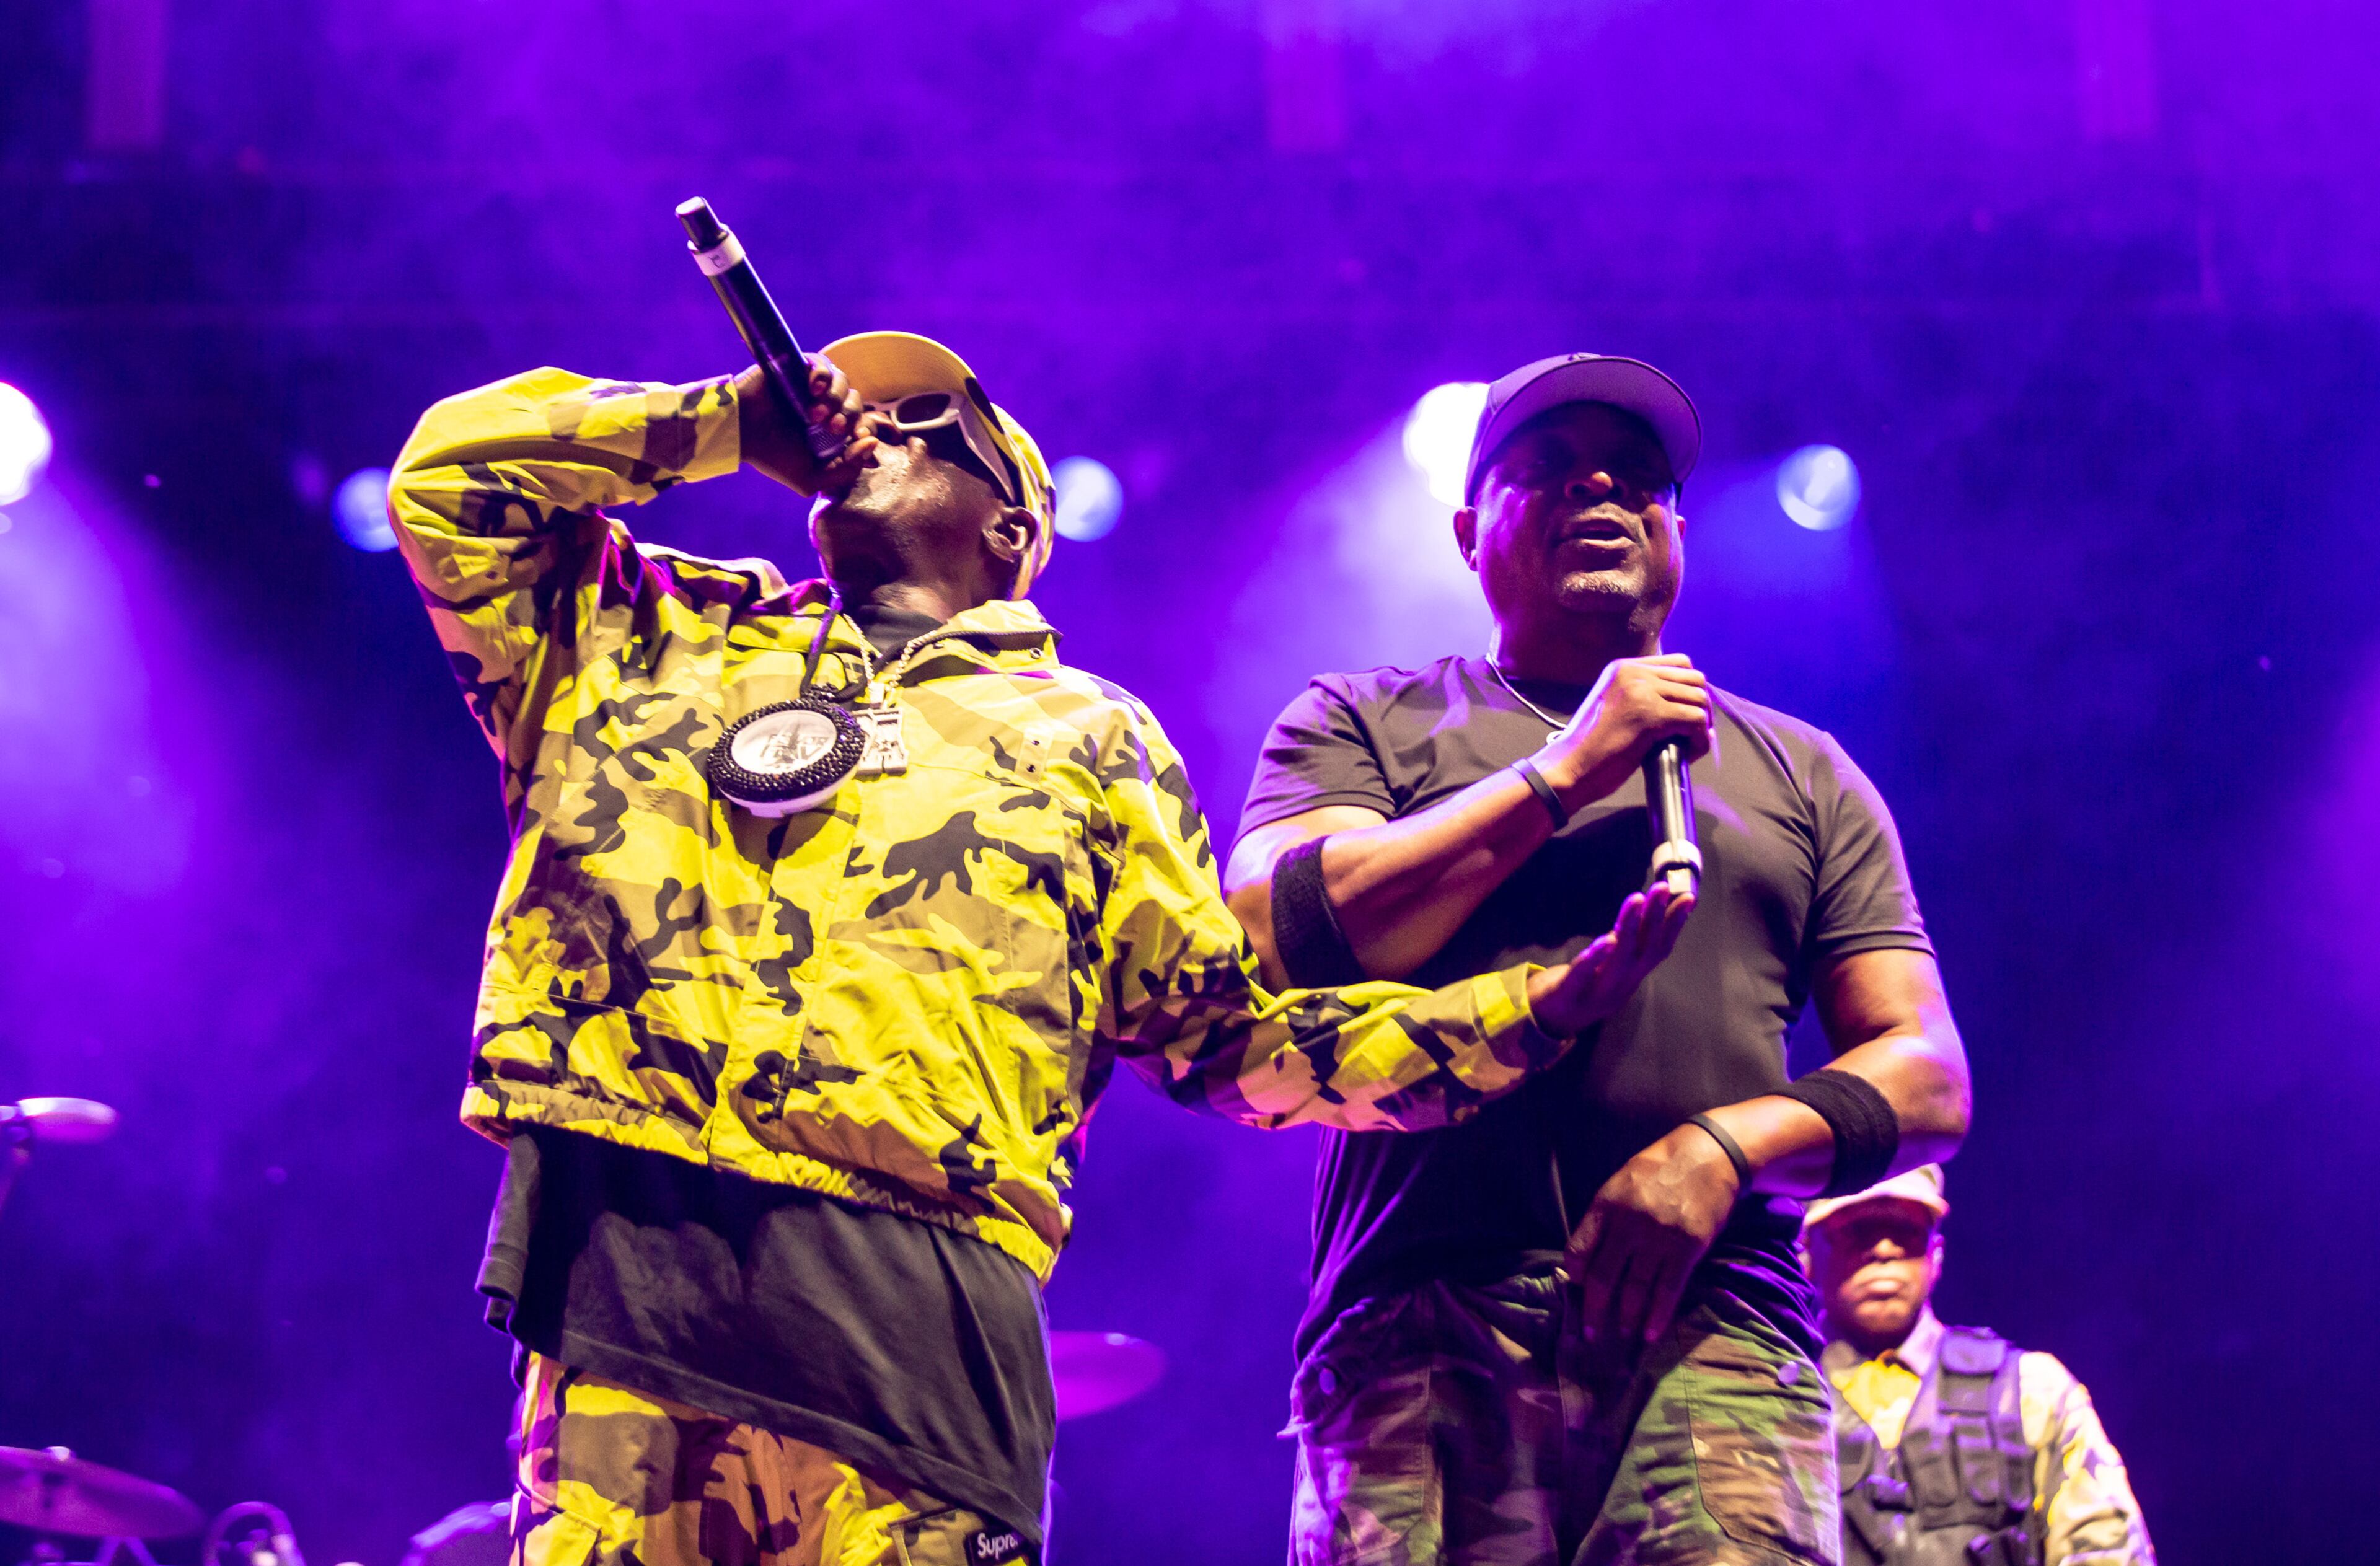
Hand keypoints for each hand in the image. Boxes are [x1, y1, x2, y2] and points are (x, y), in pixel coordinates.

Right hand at [736, 356, 878, 495]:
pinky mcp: (799, 368)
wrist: (740, 433)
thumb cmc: (772, 456)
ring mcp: (812, 386)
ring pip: (844, 382)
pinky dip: (823, 374)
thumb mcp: (812, 478)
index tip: (859, 438)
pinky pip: (823, 363)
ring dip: (836, 398)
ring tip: (814, 413)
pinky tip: (813, 389)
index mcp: (830, 432)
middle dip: (850, 416)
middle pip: (856, 402)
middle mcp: (825, 407)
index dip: (866, 430)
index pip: (862, 425)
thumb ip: (846, 471)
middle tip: (831, 427)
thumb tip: (872, 444)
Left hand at [1525, 882, 1693, 1035]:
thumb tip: (1654, 909)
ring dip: (1629, 930)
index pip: (1658, 949)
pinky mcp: (1567, 996)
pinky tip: (1603, 940)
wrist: (1553, 1021)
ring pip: (1617, 962)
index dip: (1674, 925)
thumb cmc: (1588, 984)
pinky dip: (1593, 960)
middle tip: (1662, 887)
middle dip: (1654, 918)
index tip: (1689, 897)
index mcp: (1632, 976)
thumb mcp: (1614, 964)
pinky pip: (1581, 977)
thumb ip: (1631, 940)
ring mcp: (1596, 993)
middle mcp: (1621, 986)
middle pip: (1642, 952)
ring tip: (1636, 899)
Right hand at [1530, 654, 1711, 810]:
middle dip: (1701, 706)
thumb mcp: (1615, 708)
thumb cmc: (1590, 748)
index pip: (1679, 662)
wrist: (1569, 768)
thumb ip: (1643, 697)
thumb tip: (1687, 704)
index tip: (1686, 713)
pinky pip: (1695, 720)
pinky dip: (1700, 739)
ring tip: (1690, 744)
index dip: (1690, 689)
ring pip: (1699, 698)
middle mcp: (1633, 672)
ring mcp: (1642, 691)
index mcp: (1623, 668)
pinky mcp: (1650, 715)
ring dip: (1702, 724)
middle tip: (1693, 732)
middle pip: (1694, 678)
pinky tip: (1690, 752)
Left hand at [1565, 1122, 1739, 1345]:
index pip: (1578, 1249)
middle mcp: (1628, 1223)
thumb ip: (1605, 1215)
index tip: (1575, 1290)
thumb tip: (1589, 1253)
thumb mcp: (1622, 1181)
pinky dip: (1658, 1316)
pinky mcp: (1687, 1249)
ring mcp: (1658, 1238)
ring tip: (1621, 1335)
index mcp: (1606, 1204)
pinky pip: (1668, 1290)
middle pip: (1602, 1276)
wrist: (1710, 1155)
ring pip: (1634, 1288)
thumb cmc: (1661, 1167)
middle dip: (1593, 1310)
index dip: (1574, 1275)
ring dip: (1626, 1317)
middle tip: (1590, 1334)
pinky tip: (1650, 1333)